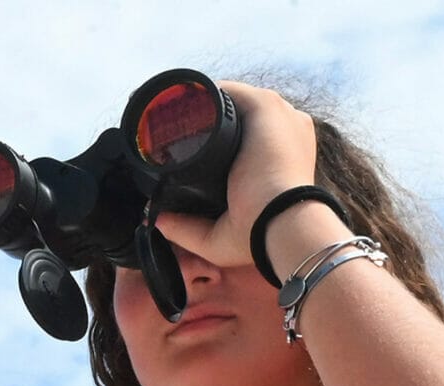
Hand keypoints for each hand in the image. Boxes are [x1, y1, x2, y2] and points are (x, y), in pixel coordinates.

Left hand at [152, 81, 317, 274]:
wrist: (281, 223)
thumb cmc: (260, 236)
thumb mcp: (218, 238)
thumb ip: (187, 229)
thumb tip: (158, 221)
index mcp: (283, 159)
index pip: (249, 140)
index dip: (219, 143)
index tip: (190, 150)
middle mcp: (285, 133)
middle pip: (241, 118)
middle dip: (208, 122)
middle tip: (170, 133)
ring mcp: (278, 116)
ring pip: (235, 101)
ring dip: (202, 105)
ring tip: (166, 114)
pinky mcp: (265, 107)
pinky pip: (231, 90)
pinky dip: (204, 93)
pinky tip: (178, 100)